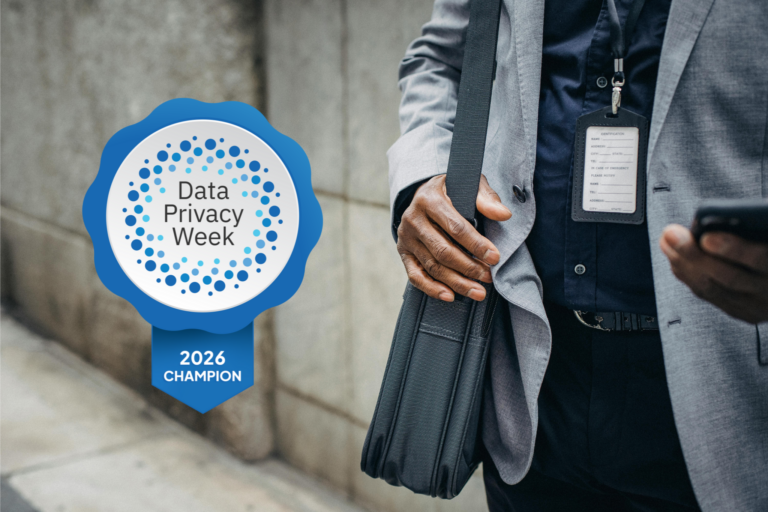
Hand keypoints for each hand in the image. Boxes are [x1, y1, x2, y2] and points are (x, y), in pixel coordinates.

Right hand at [397, 174, 511, 301]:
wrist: (425, 193)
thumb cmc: (451, 189)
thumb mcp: (469, 184)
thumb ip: (486, 198)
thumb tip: (503, 214)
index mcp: (429, 199)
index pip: (456, 227)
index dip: (476, 245)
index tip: (494, 257)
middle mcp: (413, 219)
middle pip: (443, 251)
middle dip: (468, 267)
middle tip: (488, 277)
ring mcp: (406, 237)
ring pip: (432, 266)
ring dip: (456, 282)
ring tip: (478, 291)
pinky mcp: (403, 252)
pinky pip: (415, 275)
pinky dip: (432, 289)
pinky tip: (449, 295)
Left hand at [660, 225, 767, 323]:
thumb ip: (757, 226)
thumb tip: (720, 221)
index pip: (763, 260)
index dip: (734, 249)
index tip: (707, 237)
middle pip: (731, 277)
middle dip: (695, 255)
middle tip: (671, 234)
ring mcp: (761, 307)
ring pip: (717, 289)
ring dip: (685, 264)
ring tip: (668, 240)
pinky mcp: (748, 313)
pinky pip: (713, 296)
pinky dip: (691, 276)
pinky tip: (676, 259)